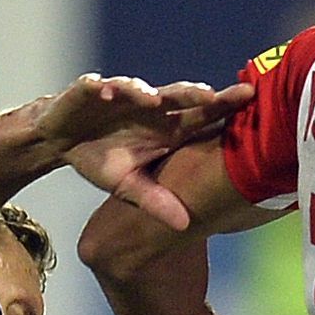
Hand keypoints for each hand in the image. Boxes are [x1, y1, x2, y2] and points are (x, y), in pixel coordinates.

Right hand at [52, 75, 254, 229]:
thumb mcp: (128, 186)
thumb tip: (186, 226)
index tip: (250, 100)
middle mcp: (150, 106)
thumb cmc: (103, 158)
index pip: (200, 115)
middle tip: (218, 95)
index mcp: (166, 126)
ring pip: (137, 89)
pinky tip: (103, 91)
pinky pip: (94, 88)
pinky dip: (99, 88)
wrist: (64, 140)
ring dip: (144, 91)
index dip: (223, 107)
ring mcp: (120, 95)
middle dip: (197, 93)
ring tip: (154, 98)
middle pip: (178, 96)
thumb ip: (156, 202)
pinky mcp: (88, 90)